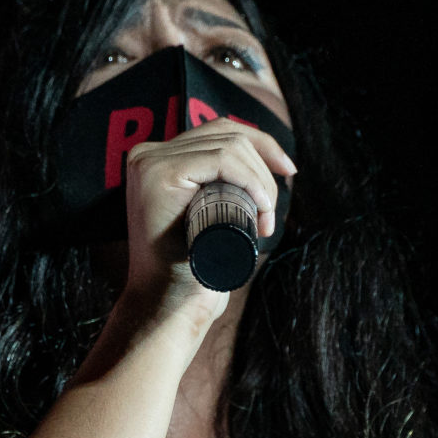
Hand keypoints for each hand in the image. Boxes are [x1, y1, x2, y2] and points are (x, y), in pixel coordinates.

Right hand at [118, 118, 295, 323]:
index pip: (218, 131)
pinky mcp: (159, 174)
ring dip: (261, 181)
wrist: (167, 305)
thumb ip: (219, 191)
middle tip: (271, 215)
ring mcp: (150, 162)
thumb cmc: (192, 269)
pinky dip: (250, 179)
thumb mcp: (208, 218)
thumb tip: (270, 168)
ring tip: (265, 221)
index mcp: (157, 160)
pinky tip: (261, 205)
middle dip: (264, 167)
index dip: (261, 143)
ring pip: (229, 146)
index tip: (288, 170)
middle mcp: (148, 155)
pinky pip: (221, 159)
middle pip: (226, 133)